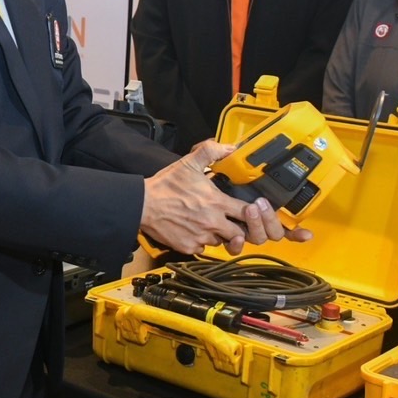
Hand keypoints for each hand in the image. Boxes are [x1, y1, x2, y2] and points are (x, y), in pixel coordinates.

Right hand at [140, 140, 313, 255]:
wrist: (142, 205)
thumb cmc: (165, 186)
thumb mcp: (189, 163)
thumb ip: (211, 152)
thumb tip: (228, 147)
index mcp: (216, 203)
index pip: (248, 213)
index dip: (254, 213)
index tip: (250, 210)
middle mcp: (212, 223)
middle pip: (240, 234)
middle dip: (239, 229)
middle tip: (233, 222)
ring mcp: (200, 238)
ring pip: (221, 242)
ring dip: (220, 235)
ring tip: (211, 225)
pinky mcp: (188, 247)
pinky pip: (203, 250)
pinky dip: (202, 243)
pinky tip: (195, 231)